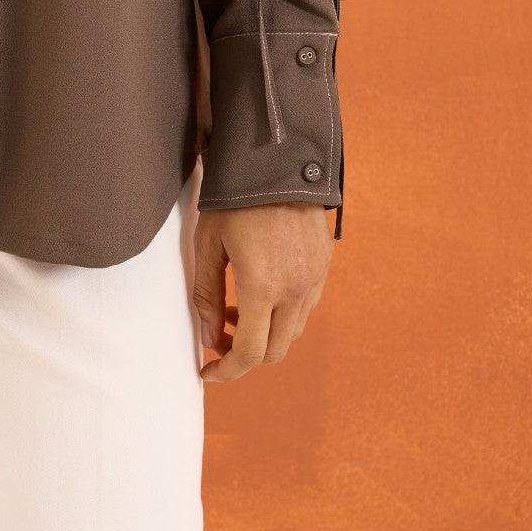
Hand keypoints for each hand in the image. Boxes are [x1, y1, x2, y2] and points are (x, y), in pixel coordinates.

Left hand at [190, 202, 330, 382]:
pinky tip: (264, 291)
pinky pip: (306, 307)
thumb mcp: (208, 245)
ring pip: (292, 332)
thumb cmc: (234, 198)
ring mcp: (315, 279)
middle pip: (274, 351)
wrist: (276, 159)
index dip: (226, 371)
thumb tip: (209, 339)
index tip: (208, 371)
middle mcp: (295, 290)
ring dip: (266, 334)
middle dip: (245, 354)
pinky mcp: (325, 265)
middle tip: (220, 335)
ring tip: (239, 308)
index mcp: (263, 287)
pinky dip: (284, 314)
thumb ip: (207, 297)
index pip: (249, 354)